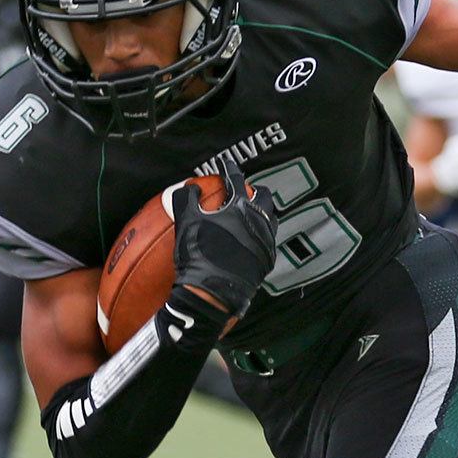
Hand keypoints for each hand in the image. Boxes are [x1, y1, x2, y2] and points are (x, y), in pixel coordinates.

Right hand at [169, 154, 278, 316]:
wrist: (214, 292)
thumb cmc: (199, 254)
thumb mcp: (186, 222)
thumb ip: (187, 198)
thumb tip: (190, 186)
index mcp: (241, 207)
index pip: (237, 180)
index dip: (229, 169)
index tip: (226, 164)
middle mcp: (260, 222)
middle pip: (264, 197)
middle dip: (255, 190)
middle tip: (246, 189)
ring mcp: (266, 243)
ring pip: (271, 220)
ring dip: (262, 212)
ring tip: (252, 213)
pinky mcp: (267, 262)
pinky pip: (269, 242)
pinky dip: (262, 235)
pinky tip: (253, 239)